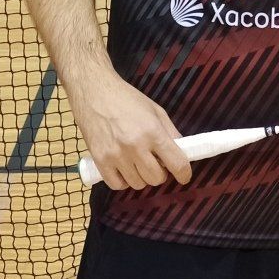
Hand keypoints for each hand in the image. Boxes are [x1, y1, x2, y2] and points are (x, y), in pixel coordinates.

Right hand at [67, 74, 190, 190]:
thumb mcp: (155, 110)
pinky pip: (117, 185)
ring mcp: (116, 155)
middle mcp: (135, 146)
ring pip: (138, 184)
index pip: (176, 164)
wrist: (94, 92)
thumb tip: (182, 152)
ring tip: (137, 163)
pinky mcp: (100, 160)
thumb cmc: (127, 99)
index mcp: (153, 132)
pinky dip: (123, 181)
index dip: (184, 174)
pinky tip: (124, 169)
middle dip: (160, 173)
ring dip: (142, 177)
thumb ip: (171, 132)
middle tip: (155, 163)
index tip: (183, 176)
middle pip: (156, 178)